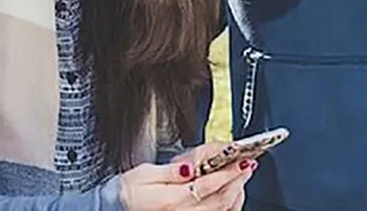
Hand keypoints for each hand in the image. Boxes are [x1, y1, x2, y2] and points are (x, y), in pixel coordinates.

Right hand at [118, 154, 254, 210]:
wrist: (117, 208)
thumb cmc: (128, 192)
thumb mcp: (143, 174)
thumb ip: (168, 171)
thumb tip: (188, 168)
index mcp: (172, 199)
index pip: (208, 184)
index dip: (228, 172)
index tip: (241, 161)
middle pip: (221, 198)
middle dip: (237, 179)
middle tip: (249, 164)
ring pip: (223, 209)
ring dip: (236, 191)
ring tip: (243, 175)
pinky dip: (231, 204)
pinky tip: (234, 193)